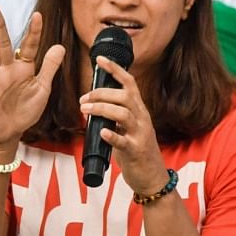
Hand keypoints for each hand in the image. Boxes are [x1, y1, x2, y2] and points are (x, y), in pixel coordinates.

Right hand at [0, 6, 64, 151]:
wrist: (11, 132)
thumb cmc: (26, 110)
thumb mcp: (43, 89)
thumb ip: (50, 68)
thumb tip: (60, 46)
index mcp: (24, 68)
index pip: (29, 46)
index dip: (34, 32)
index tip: (38, 15)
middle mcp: (7, 70)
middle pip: (3, 44)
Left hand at [78, 56, 166, 194]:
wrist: (152, 176)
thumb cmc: (137, 150)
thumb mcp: (128, 127)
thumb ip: (116, 114)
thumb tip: (94, 103)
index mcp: (138, 109)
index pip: (129, 83)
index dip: (115, 69)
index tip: (99, 59)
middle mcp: (142, 118)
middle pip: (124, 96)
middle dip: (101, 93)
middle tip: (83, 99)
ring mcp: (140, 134)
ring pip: (123, 114)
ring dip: (102, 109)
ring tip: (85, 110)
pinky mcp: (136, 151)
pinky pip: (124, 141)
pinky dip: (111, 135)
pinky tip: (101, 132)